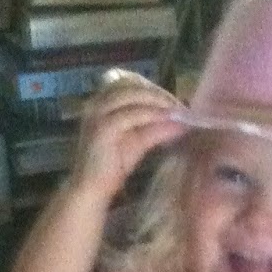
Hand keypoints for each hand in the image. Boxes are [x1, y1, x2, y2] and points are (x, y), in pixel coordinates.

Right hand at [71, 70, 186, 203]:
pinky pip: (133, 114)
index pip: (129, 81)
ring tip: (178, 112)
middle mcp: (97, 102)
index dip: (153, 88)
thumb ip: (155, 128)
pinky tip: (169, 123)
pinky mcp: (103, 127)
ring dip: (159, 101)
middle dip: (159, 93)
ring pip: (133, 95)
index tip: (174, 100)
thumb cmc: (111, 168)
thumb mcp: (137, 141)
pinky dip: (154, 116)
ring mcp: (98, 113)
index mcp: (101, 102)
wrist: (90, 190)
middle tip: (181, 106)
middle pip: (132, 84)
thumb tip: (181, 120)